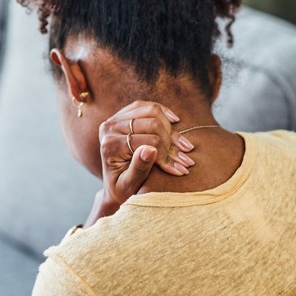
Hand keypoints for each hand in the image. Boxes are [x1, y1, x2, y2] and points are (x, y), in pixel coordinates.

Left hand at [83, 101, 194, 226]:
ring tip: (185, 146)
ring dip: (171, 128)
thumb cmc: (122, 189)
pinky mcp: (123, 114)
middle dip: (172, 142)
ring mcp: (116, 118)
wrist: (113, 185)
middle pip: (152, 124)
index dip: (167, 154)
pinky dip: (164, 112)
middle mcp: (109, 127)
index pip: (148, 141)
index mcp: (110, 145)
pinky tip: (175, 121)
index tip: (181, 169)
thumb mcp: (129, 186)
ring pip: (152, 111)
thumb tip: (151, 149)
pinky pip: (146, 106)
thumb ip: (139, 168)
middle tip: (186, 159)